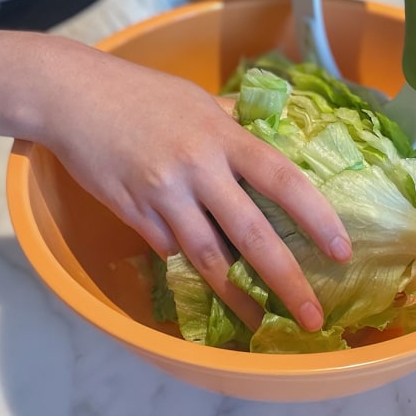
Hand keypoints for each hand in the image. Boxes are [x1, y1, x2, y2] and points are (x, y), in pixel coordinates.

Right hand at [39, 44, 351, 330]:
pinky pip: (168, 250)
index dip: (317, 217)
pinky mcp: (133, 213)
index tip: (341, 251)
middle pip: (251, 233)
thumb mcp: (198, 99)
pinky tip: (206, 284)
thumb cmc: (142, 93)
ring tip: (262, 323)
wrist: (74, 95)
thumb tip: (267, 131)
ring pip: (208, 257)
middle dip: (286, 279)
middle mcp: (199, 168)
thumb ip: (233, 120)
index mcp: (224, 137)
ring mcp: (164, 194)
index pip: (283, 180)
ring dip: (238, 296)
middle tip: (311, 316)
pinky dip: (188, 267)